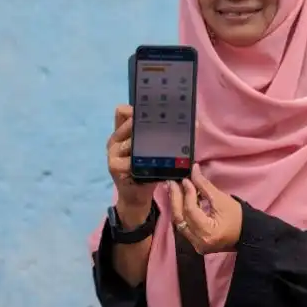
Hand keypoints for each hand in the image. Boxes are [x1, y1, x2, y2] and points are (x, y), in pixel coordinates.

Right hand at [106, 105, 157, 223]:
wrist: (136, 196)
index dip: (136, 110)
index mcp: (122, 133)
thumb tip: (195, 123)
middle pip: (130, 123)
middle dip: (149, 127)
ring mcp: (112, 153)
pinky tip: (154, 167)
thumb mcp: (154, 151)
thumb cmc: (147, 171)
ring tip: (163, 152)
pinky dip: (145, 163)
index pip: (122, 111)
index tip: (155, 114)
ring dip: (149, 146)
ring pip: (133, 141)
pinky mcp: (114, 166)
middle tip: (166, 132)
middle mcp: (114, 140)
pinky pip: (131, 160)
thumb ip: (165, 136)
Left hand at [168, 164, 242, 254]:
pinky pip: (184, 226)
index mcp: (208, 232)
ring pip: (179, 222)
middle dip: (175, 198)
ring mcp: (196, 245)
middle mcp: (198, 241)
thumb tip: (193, 170)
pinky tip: (180, 201)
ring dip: (176, 205)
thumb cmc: (237, 217)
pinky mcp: (195, 243)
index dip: (187, 193)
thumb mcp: (221, 199)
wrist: (247, 234)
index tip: (185, 180)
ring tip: (173, 189)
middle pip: (180, 218)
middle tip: (172, 183)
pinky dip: (182, 213)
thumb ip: (204, 186)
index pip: (191, 210)